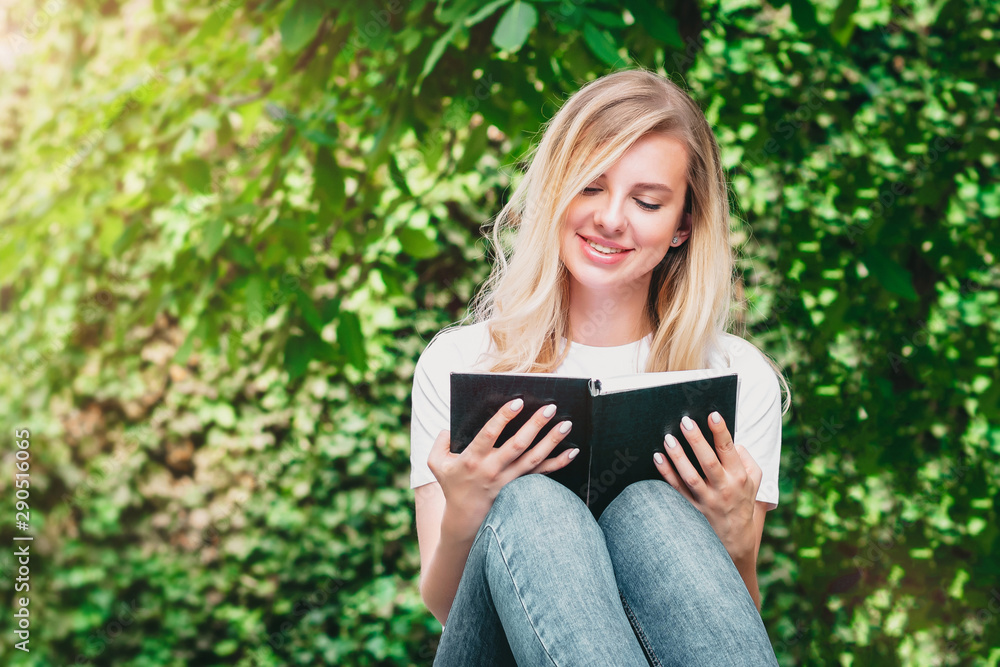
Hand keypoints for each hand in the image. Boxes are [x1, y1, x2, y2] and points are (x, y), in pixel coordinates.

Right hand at [427, 399, 578, 540]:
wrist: (465, 520)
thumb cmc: (452, 485)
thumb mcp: (437, 464)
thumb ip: (439, 443)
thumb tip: (448, 427)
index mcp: (472, 459)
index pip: (489, 434)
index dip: (503, 417)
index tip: (518, 401)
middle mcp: (493, 469)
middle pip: (517, 444)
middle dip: (535, 425)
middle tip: (550, 407)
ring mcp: (509, 480)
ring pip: (534, 458)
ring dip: (551, 441)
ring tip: (566, 424)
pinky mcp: (521, 488)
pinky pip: (543, 474)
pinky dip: (558, 463)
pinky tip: (572, 452)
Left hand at [653, 412, 761, 563]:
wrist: (736, 542)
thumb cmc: (743, 502)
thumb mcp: (755, 482)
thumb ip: (747, 459)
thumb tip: (733, 442)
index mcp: (739, 478)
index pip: (730, 451)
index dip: (721, 432)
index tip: (713, 415)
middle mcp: (723, 489)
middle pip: (708, 462)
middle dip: (697, 440)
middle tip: (685, 421)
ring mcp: (706, 501)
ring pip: (690, 477)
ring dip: (678, 457)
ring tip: (668, 438)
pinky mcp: (691, 509)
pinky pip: (676, 490)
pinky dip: (666, 474)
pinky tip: (657, 458)